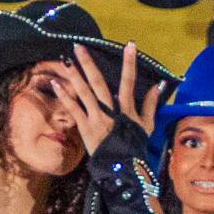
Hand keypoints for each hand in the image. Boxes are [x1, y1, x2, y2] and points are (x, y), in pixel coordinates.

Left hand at [44, 37, 154, 155]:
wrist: (121, 168)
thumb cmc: (134, 146)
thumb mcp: (146, 126)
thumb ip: (149, 105)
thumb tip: (157, 87)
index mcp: (126, 109)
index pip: (128, 82)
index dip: (129, 63)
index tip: (130, 45)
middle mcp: (110, 110)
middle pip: (98, 83)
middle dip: (89, 63)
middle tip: (79, 46)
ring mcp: (95, 118)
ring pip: (83, 93)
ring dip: (74, 75)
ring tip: (66, 60)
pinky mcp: (84, 127)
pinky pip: (73, 109)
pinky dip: (65, 96)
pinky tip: (56, 84)